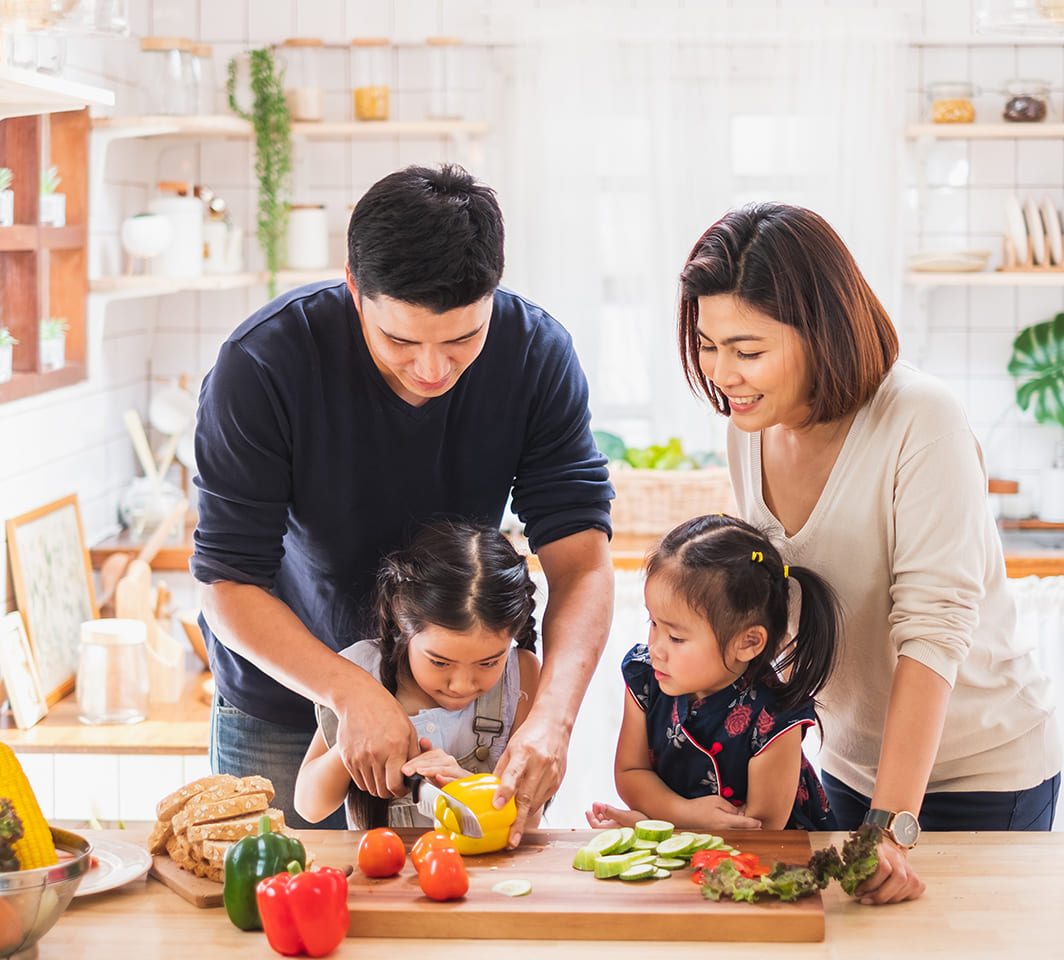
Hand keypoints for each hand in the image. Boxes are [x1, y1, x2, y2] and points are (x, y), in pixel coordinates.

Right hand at [334, 684, 418, 798]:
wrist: (358, 699)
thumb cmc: (387, 711)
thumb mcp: (408, 729)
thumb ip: (413, 754)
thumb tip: (417, 774)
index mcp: (395, 748)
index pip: (396, 786)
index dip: (402, 790)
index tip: (404, 786)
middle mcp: (375, 755)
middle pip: (382, 791)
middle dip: (391, 790)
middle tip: (395, 782)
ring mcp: (359, 758)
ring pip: (370, 788)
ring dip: (379, 786)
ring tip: (384, 773)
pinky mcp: (348, 758)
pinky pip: (359, 781)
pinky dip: (367, 780)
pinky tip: (373, 769)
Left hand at [401, 738, 467, 784]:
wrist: (462, 790)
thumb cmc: (446, 779)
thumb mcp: (432, 768)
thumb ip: (425, 755)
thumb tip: (423, 740)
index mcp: (440, 756)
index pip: (426, 755)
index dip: (414, 761)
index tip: (404, 768)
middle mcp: (448, 761)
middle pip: (433, 760)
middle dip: (418, 765)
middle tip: (407, 770)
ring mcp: (455, 770)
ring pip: (442, 768)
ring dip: (430, 769)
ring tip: (420, 772)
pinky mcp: (461, 781)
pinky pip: (454, 779)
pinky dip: (446, 779)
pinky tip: (438, 777)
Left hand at [492, 712, 567, 846]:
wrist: (555, 725)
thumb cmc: (531, 734)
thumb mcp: (510, 748)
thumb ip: (502, 771)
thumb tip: (490, 792)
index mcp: (524, 752)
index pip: (513, 774)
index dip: (505, 792)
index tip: (496, 806)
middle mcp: (540, 763)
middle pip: (527, 796)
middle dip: (518, 821)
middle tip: (510, 840)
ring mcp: (552, 774)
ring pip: (536, 802)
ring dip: (524, 818)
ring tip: (514, 831)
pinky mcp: (558, 781)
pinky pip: (543, 800)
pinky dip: (533, 807)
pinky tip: (526, 810)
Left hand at [585, 802, 646, 828]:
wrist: (655, 831)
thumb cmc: (640, 826)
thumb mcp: (625, 816)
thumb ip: (611, 811)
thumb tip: (599, 806)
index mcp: (612, 832)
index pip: (595, 827)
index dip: (590, 818)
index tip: (587, 810)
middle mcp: (614, 832)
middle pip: (599, 824)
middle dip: (596, 814)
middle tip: (595, 804)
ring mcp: (619, 830)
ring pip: (606, 822)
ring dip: (602, 813)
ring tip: (600, 804)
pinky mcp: (624, 827)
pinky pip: (612, 821)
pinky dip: (609, 814)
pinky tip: (608, 808)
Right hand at [684, 794, 761, 830]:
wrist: (685, 815)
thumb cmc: (700, 805)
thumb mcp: (717, 800)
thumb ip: (731, 808)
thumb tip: (741, 816)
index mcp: (725, 820)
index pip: (744, 823)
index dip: (753, 823)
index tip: (760, 822)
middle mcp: (724, 830)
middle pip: (743, 832)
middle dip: (752, 830)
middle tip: (762, 827)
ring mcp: (720, 834)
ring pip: (737, 835)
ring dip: (746, 832)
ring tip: (754, 829)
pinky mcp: (717, 836)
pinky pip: (731, 835)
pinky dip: (738, 833)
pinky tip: (741, 830)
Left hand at [856, 840, 925, 904]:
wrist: (886, 846)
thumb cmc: (868, 854)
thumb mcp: (858, 855)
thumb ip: (855, 867)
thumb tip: (849, 884)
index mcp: (882, 849)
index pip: (883, 868)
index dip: (871, 883)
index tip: (858, 892)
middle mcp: (898, 857)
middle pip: (899, 878)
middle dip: (882, 895)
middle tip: (866, 900)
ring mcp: (908, 866)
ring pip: (909, 885)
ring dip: (891, 898)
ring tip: (876, 900)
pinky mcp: (915, 876)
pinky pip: (917, 889)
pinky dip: (906, 897)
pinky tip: (892, 897)